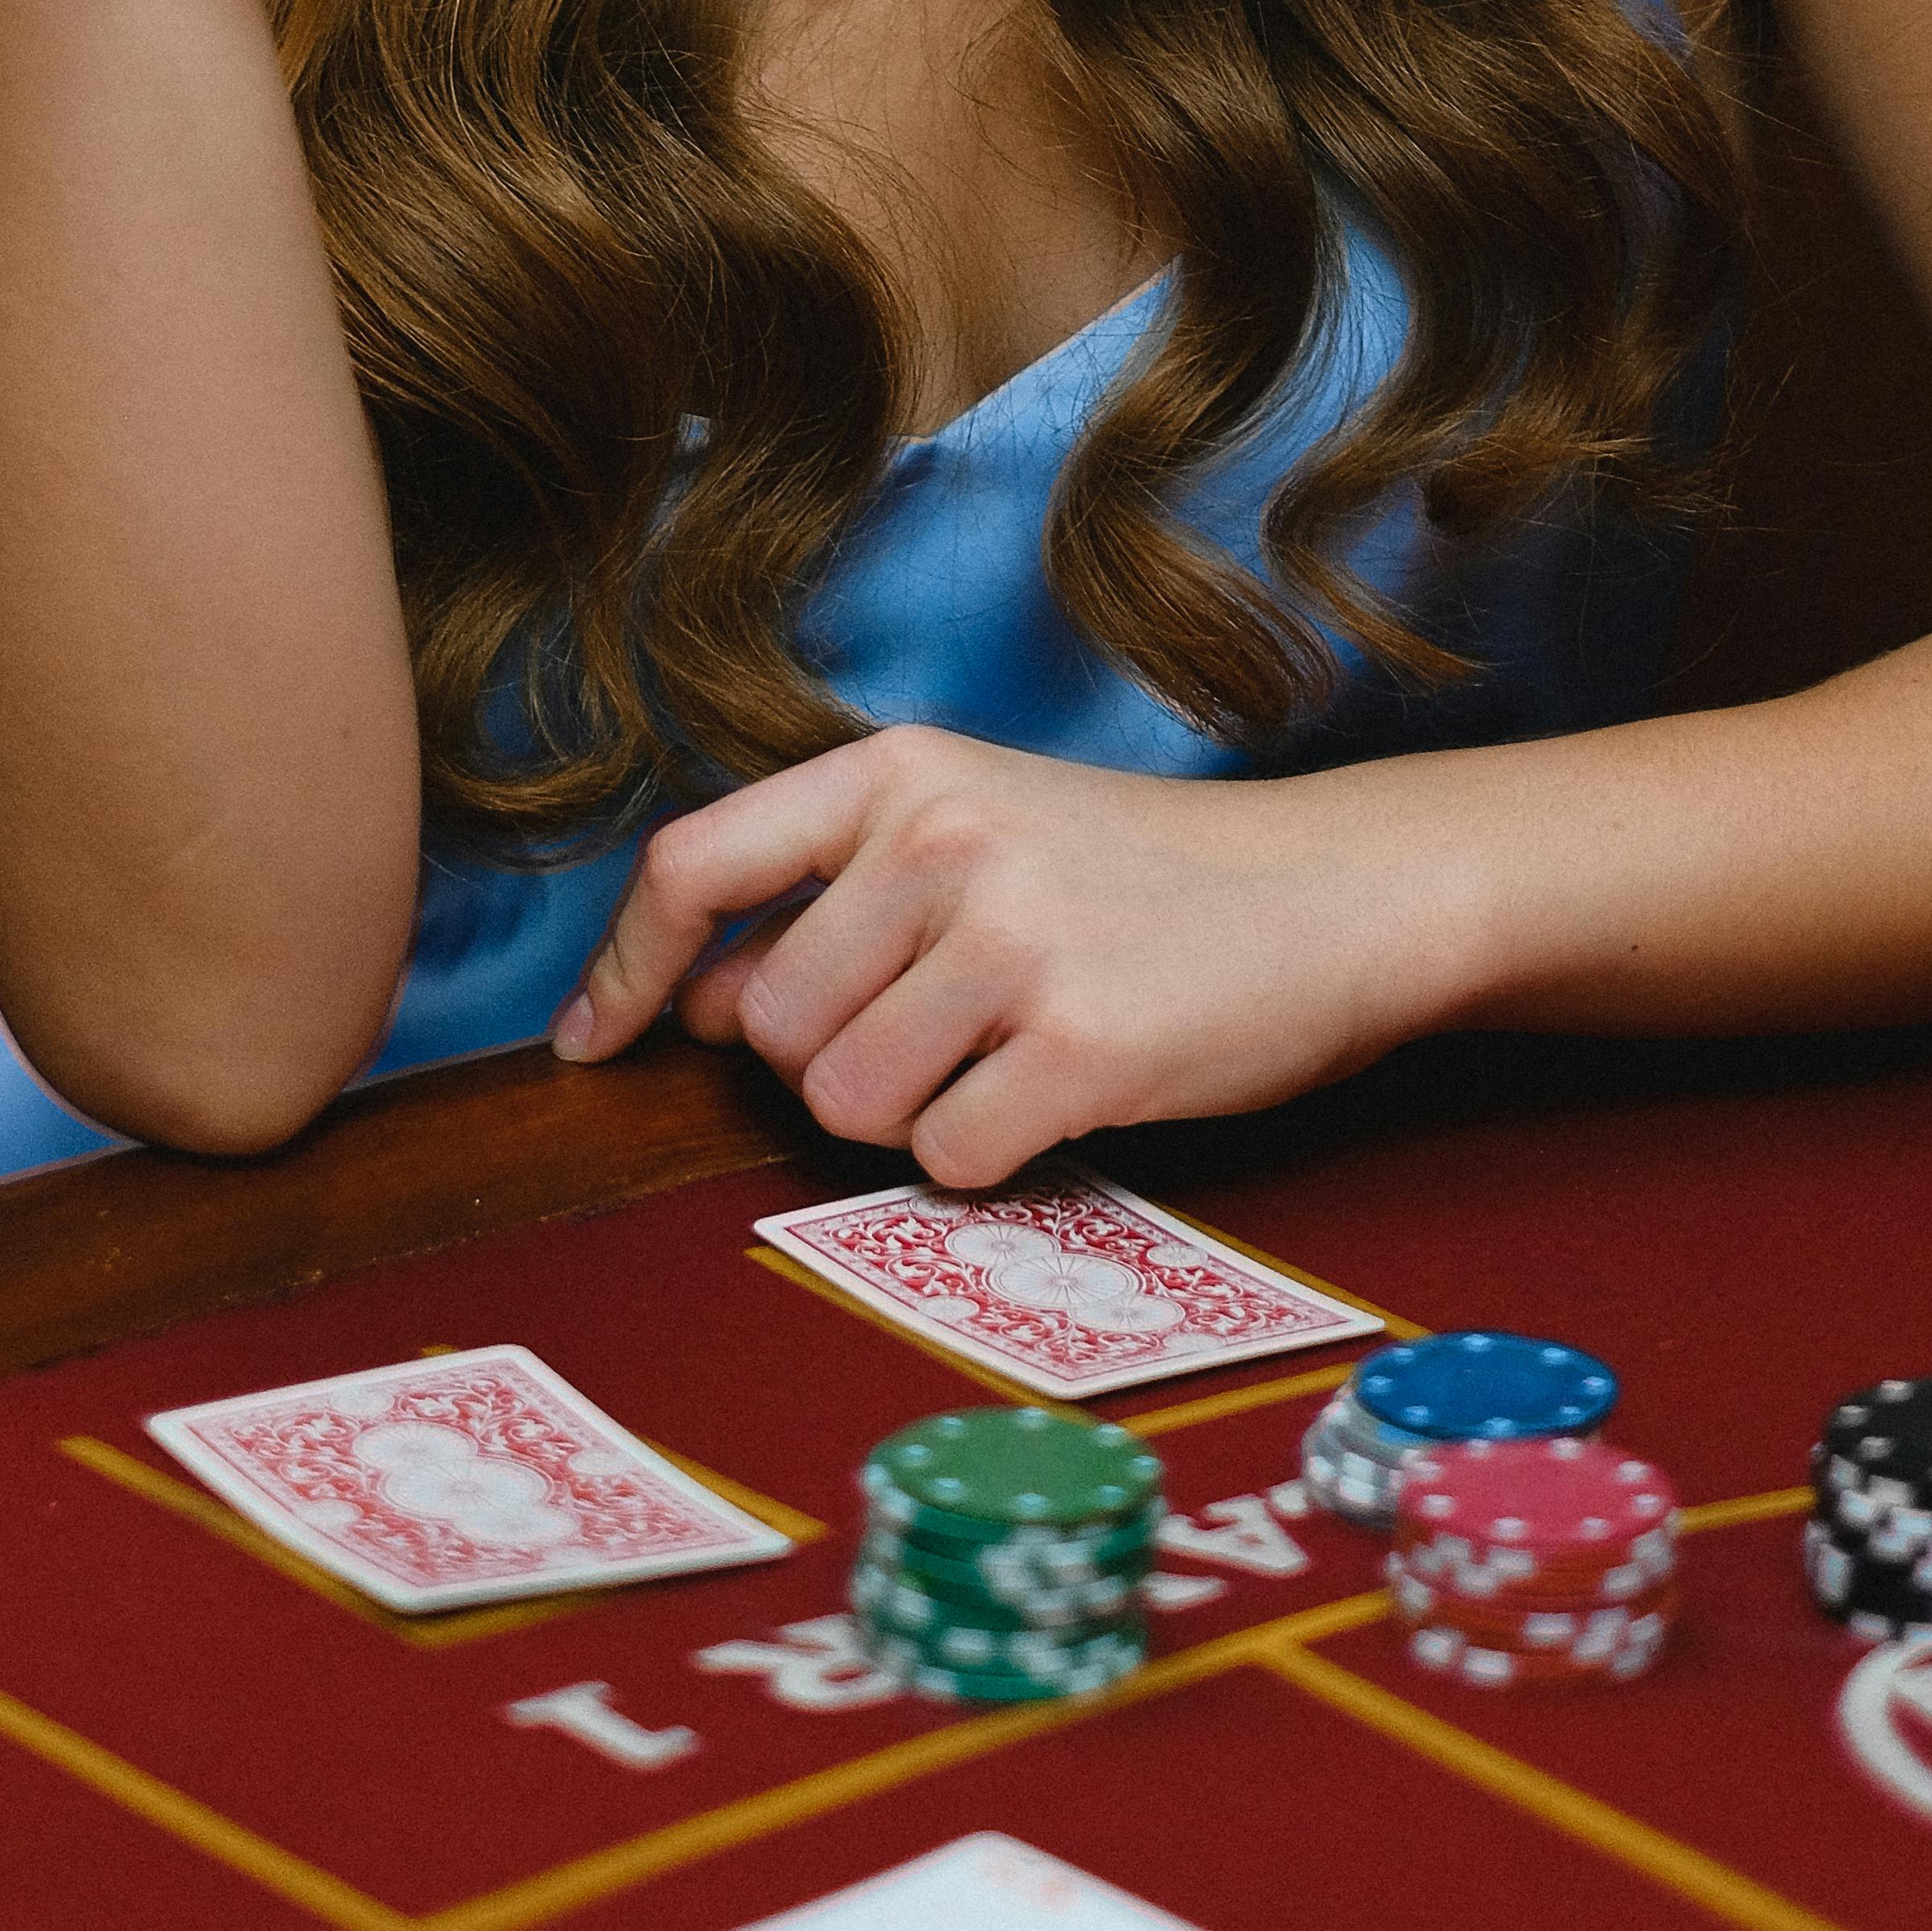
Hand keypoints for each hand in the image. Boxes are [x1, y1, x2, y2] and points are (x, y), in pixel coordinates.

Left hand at [547, 726, 1457, 1187]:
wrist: (1336, 892)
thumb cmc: (1143, 873)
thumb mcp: (981, 831)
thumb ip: (833, 901)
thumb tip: (698, 1005)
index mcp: (901, 771)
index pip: (694, 863)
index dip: (628, 966)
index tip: (595, 1042)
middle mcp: (943, 839)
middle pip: (772, 1029)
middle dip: (832, 1062)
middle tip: (945, 1031)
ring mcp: (1014, 939)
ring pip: (847, 1106)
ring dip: (911, 1115)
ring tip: (1009, 1053)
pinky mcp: (1080, 1046)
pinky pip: (948, 1159)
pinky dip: (991, 1155)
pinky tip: (1064, 1091)